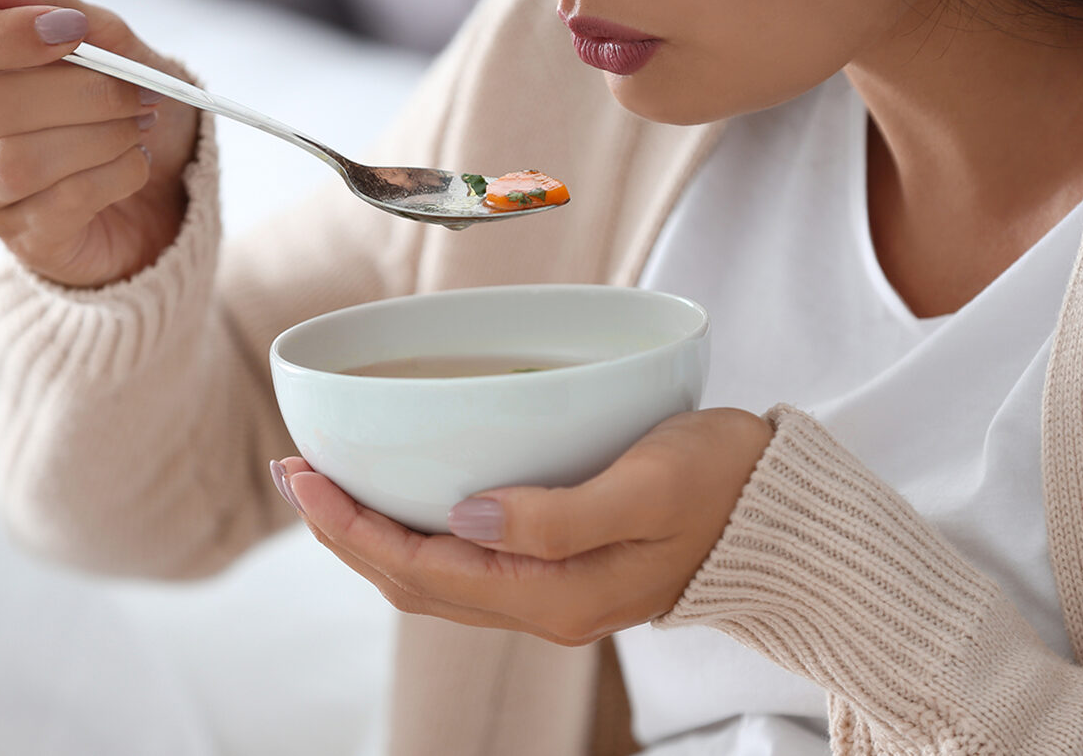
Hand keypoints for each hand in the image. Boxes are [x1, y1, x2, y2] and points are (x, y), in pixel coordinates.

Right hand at [0, 0, 200, 287]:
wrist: (160, 191)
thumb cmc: (115, 110)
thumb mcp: (104, 46)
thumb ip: (53, 8)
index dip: (3, 34)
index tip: (72, 31)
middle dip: (83, 92)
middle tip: (139, 91)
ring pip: (24, 160)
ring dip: (102, 136)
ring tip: (140, 126)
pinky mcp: (24, 237)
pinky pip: (66, 201)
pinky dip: (117, 173)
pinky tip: (137, 162)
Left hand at [270, 408, 774, 645]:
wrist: (784, 516)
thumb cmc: (725, 485)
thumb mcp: (648, 488)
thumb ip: (557, 515)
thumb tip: (466, 517)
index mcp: (557, 594)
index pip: (424, 570)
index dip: (354, 528)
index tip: (306, 477)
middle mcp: (547, 606)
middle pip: (415, 585)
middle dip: (346, 535)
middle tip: (298, 475)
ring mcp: (556, 594)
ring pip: (436, 581)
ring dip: (376, 538)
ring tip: (331, 487)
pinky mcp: (565, 571)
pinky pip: (467, 568)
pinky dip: (421, 537)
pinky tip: (408, 500)